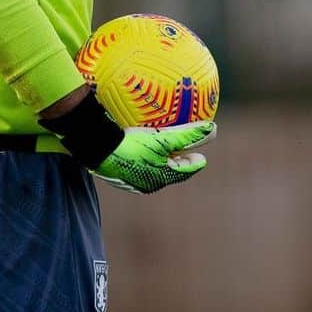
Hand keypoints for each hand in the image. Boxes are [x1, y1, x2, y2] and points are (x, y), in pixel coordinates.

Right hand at [93, 121, 216, 193]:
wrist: (97, 149)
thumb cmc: (132, 146)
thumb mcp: (164, 139)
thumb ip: (188, 136)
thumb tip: (214, 130)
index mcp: (159, 177)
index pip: (182, 172)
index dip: (193, 165)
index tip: (202, 159)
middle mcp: (146, 181)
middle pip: (168, 171)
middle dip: (178, 163)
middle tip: (186, 155)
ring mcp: (131, 177)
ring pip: (151, 167)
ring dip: (161, 159)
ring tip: (164, 149)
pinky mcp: (118, 169)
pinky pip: (137, 161)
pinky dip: (144, 154)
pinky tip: (139, 143)